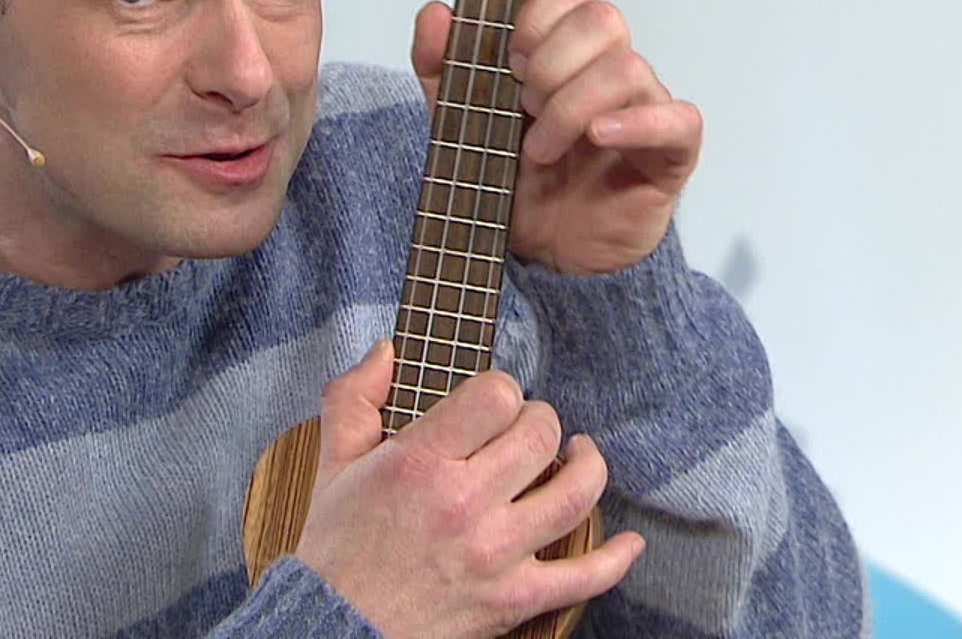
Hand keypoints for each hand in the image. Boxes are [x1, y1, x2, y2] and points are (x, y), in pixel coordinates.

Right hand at [293, 341, 642, 638]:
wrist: (337, 626)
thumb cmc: (337, 548)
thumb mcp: (333, 461)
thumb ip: (355, 396)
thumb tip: (386, 351)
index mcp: (420, 463)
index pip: (496, 396)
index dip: (502, 390)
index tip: (494, 403)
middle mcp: (464, 505)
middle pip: (540, 435)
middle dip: (541, 421)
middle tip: (530, 428)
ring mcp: (495, 554)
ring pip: (575, 496)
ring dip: (588, 467)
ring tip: (579, 457)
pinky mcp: (513, 598)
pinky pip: (585, 577)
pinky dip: (616, 558)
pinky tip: (628, 541)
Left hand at [411, 0, 702, 273]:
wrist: (541, 255)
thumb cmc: (516, 183)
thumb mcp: (459, 123)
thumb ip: (442, 68)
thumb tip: (435, 13)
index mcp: (565, 51)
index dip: (539, 12)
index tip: (509, 53)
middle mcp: (608, 69)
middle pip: (603, 18)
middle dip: (550, 60)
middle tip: (522, 104)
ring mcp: (643, 107)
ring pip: (627, 67)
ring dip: (572, 105)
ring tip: (540, 149)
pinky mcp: (670, 152)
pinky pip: (679, 119)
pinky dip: (637, 123)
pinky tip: (597, 136)